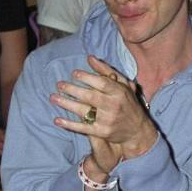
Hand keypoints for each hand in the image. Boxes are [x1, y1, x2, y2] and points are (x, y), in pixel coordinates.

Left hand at [50, 55, 157, 173]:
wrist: (137, 131)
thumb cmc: (128, 103)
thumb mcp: (123, 85)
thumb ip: (106, 71)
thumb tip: (90, 58)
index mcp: (119, 92)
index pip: (101, 83)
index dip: (86, 77)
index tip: (74, 73)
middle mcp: (114, 106)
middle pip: (90, 96)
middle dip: (72, 90)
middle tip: (59, 84)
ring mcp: (107, 120)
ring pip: (84, 111)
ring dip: (66, 104)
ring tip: (54, 97)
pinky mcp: (102, 132)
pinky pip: (82, 128)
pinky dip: (69, 124)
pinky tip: (57, 120)